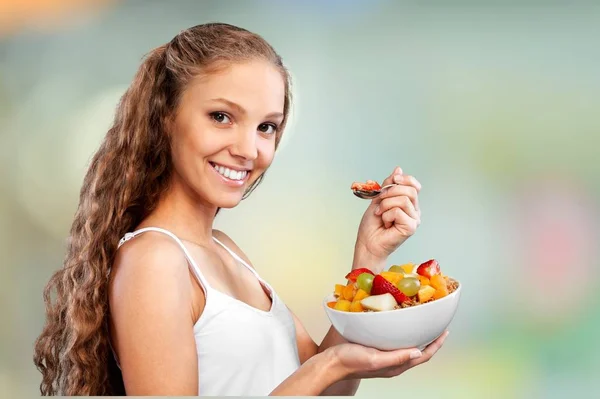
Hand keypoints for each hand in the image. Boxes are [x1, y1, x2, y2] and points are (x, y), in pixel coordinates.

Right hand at [332, 331, 448, 380]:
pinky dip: (403, 334)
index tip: (445, 332)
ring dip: (418, 337)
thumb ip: (396, 357)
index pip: (423, 356)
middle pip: (419, 352)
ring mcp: (386, 357)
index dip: (436, 345)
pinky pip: (396, 342)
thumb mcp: (375, 358)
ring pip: (408, 347)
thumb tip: (418, 352)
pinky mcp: (377, 350)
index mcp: (396, 366)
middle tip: (437, 326)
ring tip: (423, 324)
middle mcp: (393, 362)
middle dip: (431, 340)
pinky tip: (399, 325)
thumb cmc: (351, 362)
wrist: (332, 362)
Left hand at [353, 166, 421, 271]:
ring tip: (380, 214)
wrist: (367, 243)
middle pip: (410, 190)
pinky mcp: (411, 227)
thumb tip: (398, 169)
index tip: (394, 179)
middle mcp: (415, 211)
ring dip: (386, 205)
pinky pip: (398, 211)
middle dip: (390, 192)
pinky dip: (386, 215)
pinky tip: (385, 223)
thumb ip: (389, 185)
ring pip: (403, 199)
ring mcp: (414, 220)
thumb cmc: (372, 225)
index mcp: (409, 204)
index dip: (405, 179)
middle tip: (379, 202)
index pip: (414, 185)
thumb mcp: (378, 199)